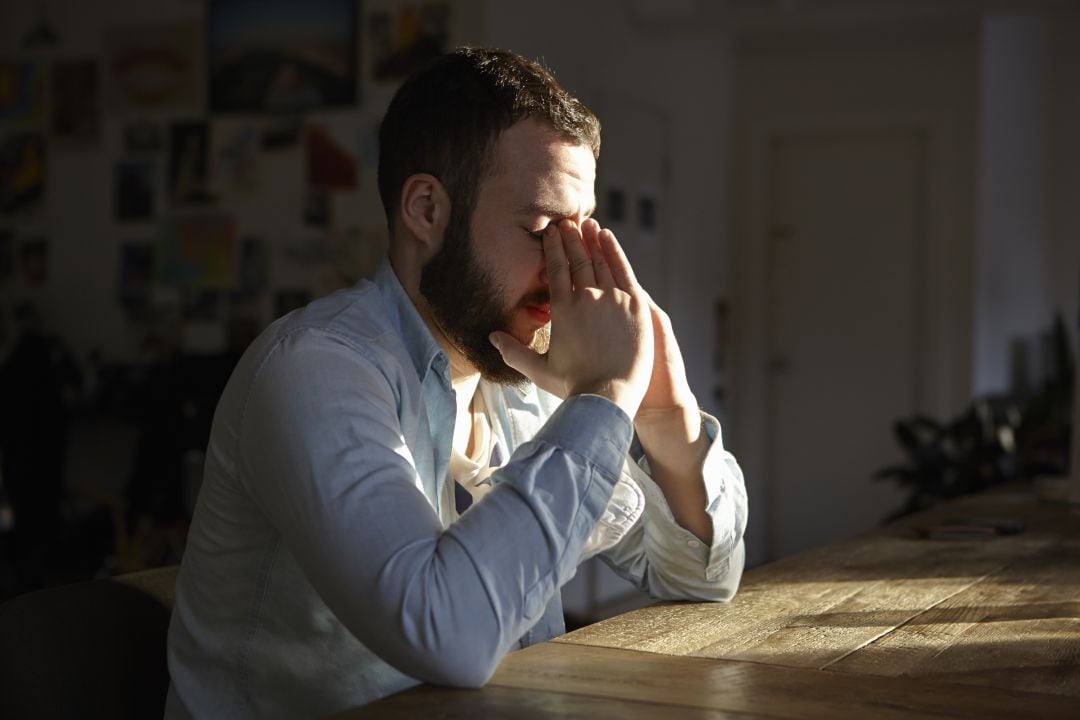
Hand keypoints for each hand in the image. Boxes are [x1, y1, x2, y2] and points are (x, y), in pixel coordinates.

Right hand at [490, 218, 652, 418]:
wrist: (608, 396)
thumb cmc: (573, 386)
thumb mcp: (538, 370)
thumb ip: (513, 351)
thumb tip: (491, 337)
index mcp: (562, 310)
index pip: (556, 269)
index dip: (553, 249)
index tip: (551, 233)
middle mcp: (586, 298)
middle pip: (577, 259)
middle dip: (571, 238)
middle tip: (567, 222)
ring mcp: (613, 299)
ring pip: (601, 261)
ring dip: (592, 239)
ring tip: (586, 225)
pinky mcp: (635, 304)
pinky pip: (624, 270)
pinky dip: (614, 251)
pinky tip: (608, 237)